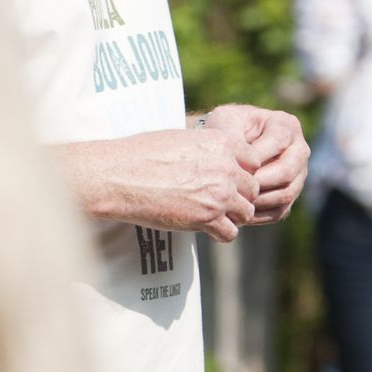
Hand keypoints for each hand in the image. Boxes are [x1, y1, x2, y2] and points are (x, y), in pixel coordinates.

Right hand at [68, 128, 257, 243]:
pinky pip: (230, 233)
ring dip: (233, 216)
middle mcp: (227, 167)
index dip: (242, 172)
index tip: (228, 179)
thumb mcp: (184, 138)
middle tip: (220, 201)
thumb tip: (219, 157)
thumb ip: (210, 149)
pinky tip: (207, 229)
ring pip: (247, 212)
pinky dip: (221, 234)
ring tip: (214, 216)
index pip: (254, 162)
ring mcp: (219, 194)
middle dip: (240, 196)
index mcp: (222, 143)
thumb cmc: (141, 154)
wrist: (117, 176)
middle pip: (253, 188)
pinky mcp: (207, 218)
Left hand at [201, 103, 309, 221]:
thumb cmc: (225, 129)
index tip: (232, 165)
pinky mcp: (290, 194)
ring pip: (286, 194)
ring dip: (258, 200)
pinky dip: (259, 214)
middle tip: (235, 187)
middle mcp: (299, 150)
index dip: (256, 157)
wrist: (226, 145)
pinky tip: (238, 210)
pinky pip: (279, 211)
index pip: (279, 142)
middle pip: (287, 172)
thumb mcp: (226, 123)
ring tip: (235, 200)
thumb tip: (247, 169)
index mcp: (286, 126)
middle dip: (259, 182)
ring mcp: (298, 174)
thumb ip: (234, 138)